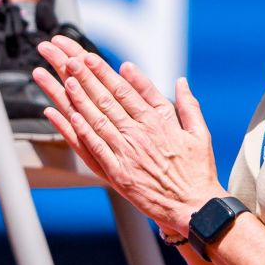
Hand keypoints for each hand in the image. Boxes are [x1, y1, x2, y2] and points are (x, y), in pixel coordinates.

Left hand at [33, 37, 222, 235]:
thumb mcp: (200, 134)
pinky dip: (80, 130)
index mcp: (160, 121)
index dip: (107, 72)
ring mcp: (127, 152)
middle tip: (69, 58)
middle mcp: (141, 133)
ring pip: (98, 118)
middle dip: (88, 76)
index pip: (129, 90)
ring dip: (79, 97)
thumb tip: (181, 81)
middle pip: (109, 98)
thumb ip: (188, 106)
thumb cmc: (197, 172)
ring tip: (64, 78)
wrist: (195, 207)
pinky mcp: (118, 173)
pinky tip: (67, 115)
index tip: (91, 57)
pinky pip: (95, 148)